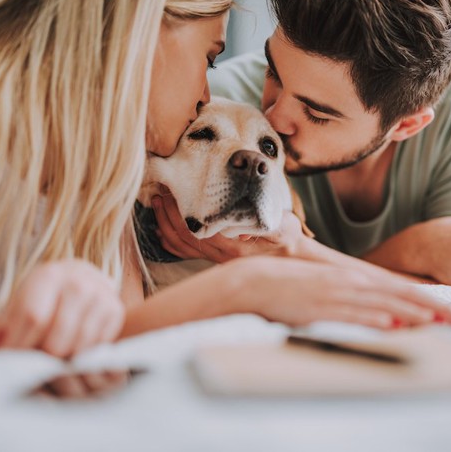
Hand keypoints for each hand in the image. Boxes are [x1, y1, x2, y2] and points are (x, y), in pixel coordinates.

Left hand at [0, 260, 124, 357]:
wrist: (80, 280)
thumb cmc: (44, 298)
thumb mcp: (20, 304)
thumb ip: (3, 326)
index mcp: (49, 274)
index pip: (34, 317)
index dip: (20, 344)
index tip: (14, 359)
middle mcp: (80, 281)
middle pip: (58, 338)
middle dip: (42, 358)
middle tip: (35, 363)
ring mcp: (102, 295)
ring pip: (79, 346)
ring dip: (63, 361)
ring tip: (53, 360)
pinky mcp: (116, 309)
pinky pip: (97, 347)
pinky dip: (83, 356)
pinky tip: (73, 352)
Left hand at [152, 190, 306, 261]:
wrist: (293, 259)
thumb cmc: (288, 239)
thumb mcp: (282, 227)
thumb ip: (264, 226)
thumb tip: (241, 227)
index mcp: (232, 246)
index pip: (196, 228)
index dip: (179, 211)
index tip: (172, 192)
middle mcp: (220, 255)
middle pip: (182, 237)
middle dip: (166, 215)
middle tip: (159, 195)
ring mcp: (216, 259)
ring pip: (181, 246)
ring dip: (164, 226)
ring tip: (157, 207)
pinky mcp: (217, 259)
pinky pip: (187, 254)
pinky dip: (171, 243)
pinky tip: (163, 232)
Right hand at [223, 256, 450, 328]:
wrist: (258, 280)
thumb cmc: (294, 286)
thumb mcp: (332, 291)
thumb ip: (358, 301)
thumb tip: (386, 316)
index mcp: (358, 278)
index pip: (403, 289)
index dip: (432, 301)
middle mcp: (354, 282)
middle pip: (403, 295)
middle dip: (437, 309)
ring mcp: (340, 293)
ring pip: (385, 303)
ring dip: (414, 313)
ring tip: (441, 322)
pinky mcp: (323, 306)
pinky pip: (355, 313)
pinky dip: (376, 318)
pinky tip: (394, 324)